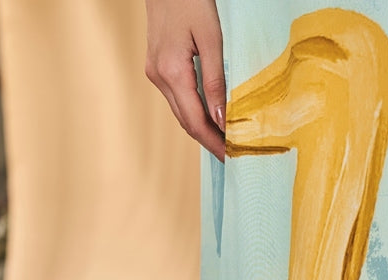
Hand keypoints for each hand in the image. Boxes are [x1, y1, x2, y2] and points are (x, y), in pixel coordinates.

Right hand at [145, 0, 225, 159]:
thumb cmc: (189, 1)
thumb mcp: (211, 39)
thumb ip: (216, 81)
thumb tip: (222, 120)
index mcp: (171, 72)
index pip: (195, 121)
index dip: (214, 143)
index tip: (232, 157)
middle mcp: (159, 77)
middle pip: (186, 122)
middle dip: (209, 141)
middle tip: (232, 155)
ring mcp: (155, 73)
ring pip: (181, 112)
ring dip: (202, 129)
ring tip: (225, 141)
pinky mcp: (156, 67)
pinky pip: (177, 99)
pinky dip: (194, 113)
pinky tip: (210, 118)